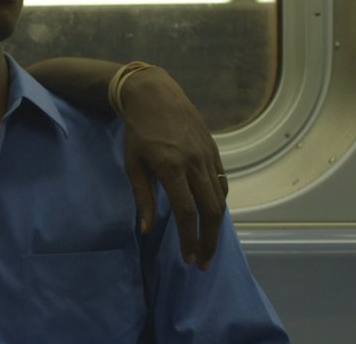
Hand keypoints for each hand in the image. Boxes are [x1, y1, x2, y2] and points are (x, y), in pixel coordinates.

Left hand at [118, 66, 226, 269]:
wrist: (155, 95)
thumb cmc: (138, 132)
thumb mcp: (133, 164)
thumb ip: (142, 198)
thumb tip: (146, 230)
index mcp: (171, 167)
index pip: (187, 211)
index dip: (189, 238)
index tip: (187, 258)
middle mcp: (194, 162)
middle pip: (211, 210)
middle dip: (209, 240)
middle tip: (203, 261)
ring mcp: (208, 156)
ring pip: (220, 199)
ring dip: (216, 227)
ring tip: (207, 246)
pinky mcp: (214, 151)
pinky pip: (222, 182)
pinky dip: (220, 203)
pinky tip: (212, 217)